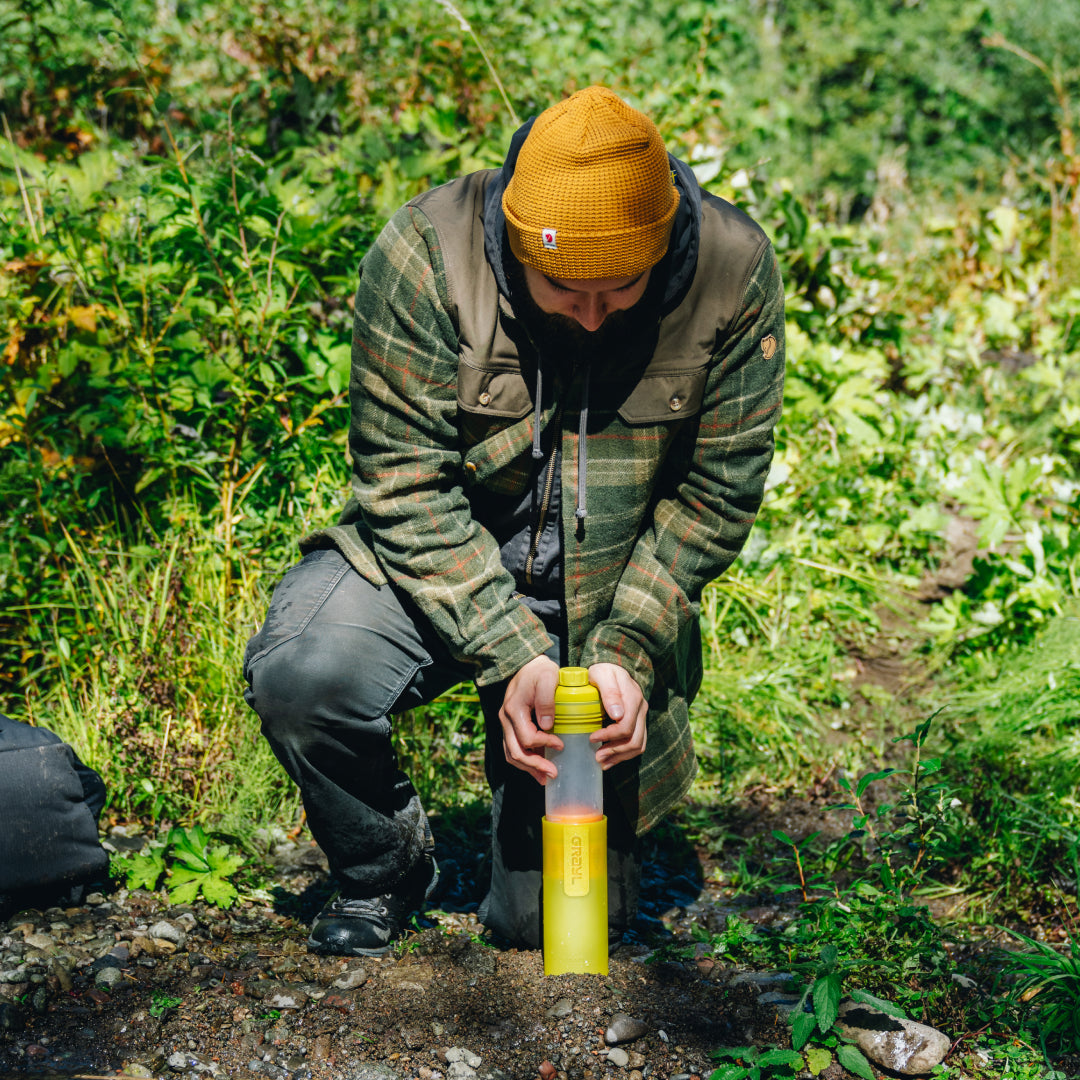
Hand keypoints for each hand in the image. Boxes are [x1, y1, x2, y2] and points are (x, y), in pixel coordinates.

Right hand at [498, 654, 561, 783]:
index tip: (562, 744)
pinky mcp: (511, 725)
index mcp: (514, 709)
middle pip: (515, 752)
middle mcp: (505, 719)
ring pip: (511, 753)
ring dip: (528, 768)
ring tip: (545, 778)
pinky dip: (524, 761)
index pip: (527, 737)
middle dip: (535, 765)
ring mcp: (506, 723)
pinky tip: (537, 768)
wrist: (526, 664)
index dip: (545, 744)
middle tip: (553, 774)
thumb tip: (547, 725)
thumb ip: (546, 700)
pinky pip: (513, 748)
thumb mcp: (548, 678)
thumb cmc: (539, 671)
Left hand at [588, 663, 646, 768]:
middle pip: (634, 739)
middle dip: (615, 751)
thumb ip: (609, 692)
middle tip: (597, 757)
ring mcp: (641, 716)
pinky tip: (611, 759)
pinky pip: (638, 743)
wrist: (613, 666)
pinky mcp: (639, 721)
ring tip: (603, 762)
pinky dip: (625, 754)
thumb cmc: (603, 670)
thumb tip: (617, 715)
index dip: (609, 736)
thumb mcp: (602, 675)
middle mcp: (641, 708)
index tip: (591, 738)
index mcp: (633, 698)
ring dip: (620, 756)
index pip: (625, 726)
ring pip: (638, 745)